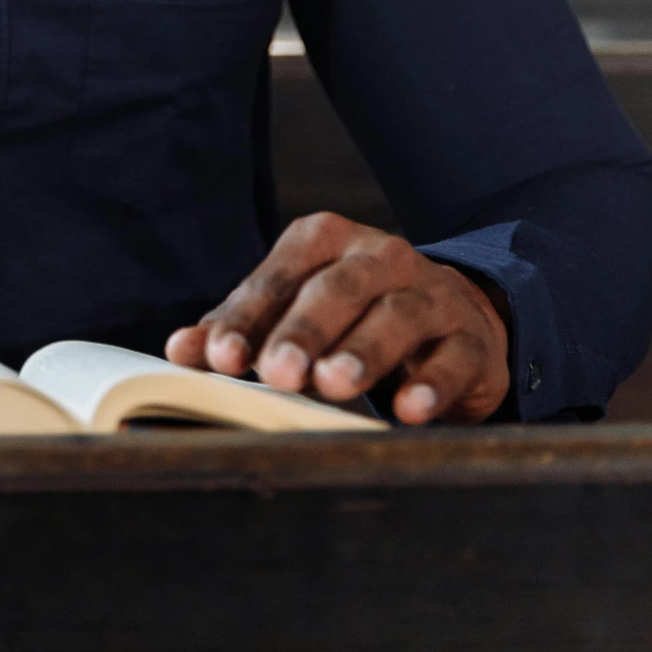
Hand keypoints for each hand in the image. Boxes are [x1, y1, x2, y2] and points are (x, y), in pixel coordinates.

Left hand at [163, 211, 509, 424]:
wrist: (453, 317)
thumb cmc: (352, 316)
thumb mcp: (293, 313)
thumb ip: (239, 330)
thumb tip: (180, 350)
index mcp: (326, 241)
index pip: (279, 276)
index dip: (248, 316)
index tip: (219, 357)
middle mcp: (380, 256)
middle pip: (338, 288)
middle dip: (304, 330)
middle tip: (278, 372)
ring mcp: (431, 293)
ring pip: (397, 316)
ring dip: (364, 351)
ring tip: (334, 384)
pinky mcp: (471, 338)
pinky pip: (454, 356)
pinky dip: (432, 383)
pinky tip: (410, 410)